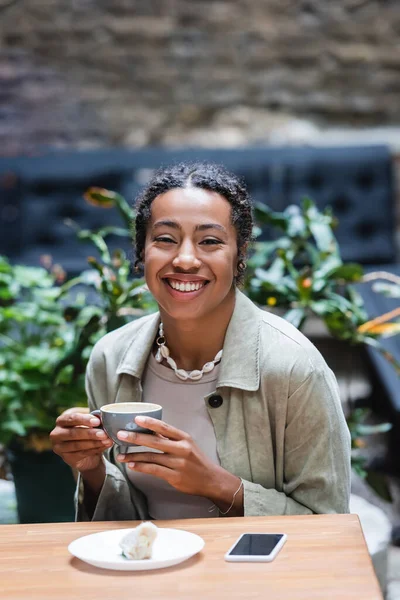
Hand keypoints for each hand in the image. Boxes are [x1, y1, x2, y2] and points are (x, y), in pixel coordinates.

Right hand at [50, 409, 112, 473]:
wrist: (86, 450)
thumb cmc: (87, 430)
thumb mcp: (89, 422)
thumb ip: (93, 419)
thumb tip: (102, 417)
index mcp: (61, 421)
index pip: (71, 418)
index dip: (84, 419)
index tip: (97, 421)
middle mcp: (57, 434)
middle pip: (73, 433)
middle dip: (90, 433)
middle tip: (103, 434)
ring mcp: (60, 448)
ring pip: (77, 445)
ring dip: (94, 443)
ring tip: (107, 440)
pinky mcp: (66, 458)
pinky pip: (82, 454)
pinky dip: (95, 449)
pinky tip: (104, 446)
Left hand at [116, 417, 237, 501]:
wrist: (210, 479)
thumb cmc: (196, 460)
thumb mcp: (187, 444)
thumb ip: (170, 438)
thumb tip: (151, 430)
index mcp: (184, 438)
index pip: (164, 427)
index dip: (150, 422)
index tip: (136, 418)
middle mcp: (181, 449)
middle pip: (155, 442)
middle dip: (136, 438)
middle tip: (121, 435)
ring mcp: (178, 464)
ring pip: (152, 457)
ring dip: (134, 456)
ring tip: (121, 456)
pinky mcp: (174, 477)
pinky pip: (154, 470)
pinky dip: (141, 467)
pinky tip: (132, 466)